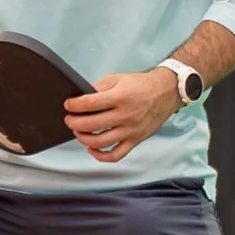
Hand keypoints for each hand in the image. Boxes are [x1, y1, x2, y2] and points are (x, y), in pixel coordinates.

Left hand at [62, 67, 185, 164]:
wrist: (166, 92)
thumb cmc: (141, 85)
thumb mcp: (117, 78)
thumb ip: (98, 88)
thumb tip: (80, 98)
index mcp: (120, 97)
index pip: (89, 104)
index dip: (74, 105)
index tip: (68, 105)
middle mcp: (125, 115)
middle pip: (91, 125)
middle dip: (74, 123)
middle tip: (69, 120)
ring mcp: (130, 130)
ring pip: (100, 142)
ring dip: (83, 139)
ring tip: (78, 132)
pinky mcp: (135, 140)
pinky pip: (116, 155)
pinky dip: (101, 156)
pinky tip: (92, 149)